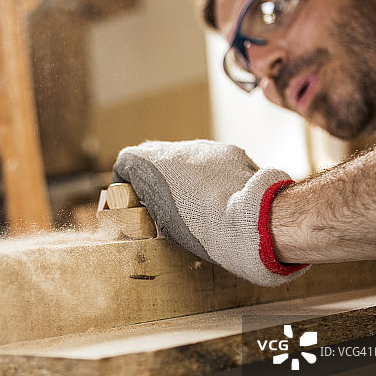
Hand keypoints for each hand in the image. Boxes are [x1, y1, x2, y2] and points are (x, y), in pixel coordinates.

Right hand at [112, 139, 308, 285]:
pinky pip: (213, 164)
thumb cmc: (203, 228)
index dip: (124, 185)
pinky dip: (210, 180)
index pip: (125, 163)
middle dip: (155, 181)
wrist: (251, 220)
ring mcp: (206, 147)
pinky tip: (219, 201)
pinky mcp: (232, 152)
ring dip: (184, 180)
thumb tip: (148, 212)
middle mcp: (177, 147)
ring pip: (187, 160)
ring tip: (195, 208)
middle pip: (156, 159)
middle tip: (160, 207)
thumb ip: (151, 210)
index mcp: (151, 163)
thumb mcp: (163, 226)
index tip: (130, 203)